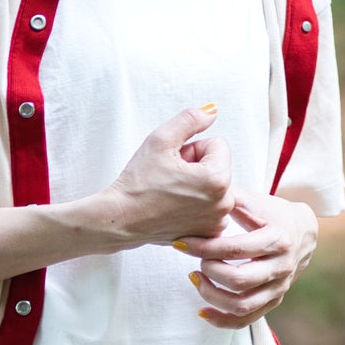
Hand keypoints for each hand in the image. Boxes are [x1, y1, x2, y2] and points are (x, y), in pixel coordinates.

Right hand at [101, 105, 236, 247]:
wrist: (121, 219)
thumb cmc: (138, 184)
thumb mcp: (161, 140)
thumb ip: (190, 119)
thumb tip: (211, 111)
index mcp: (217, 179)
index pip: (217, 144)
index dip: (192, 148)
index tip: (174, 162)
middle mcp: (223, 203)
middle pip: (217, 166)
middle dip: (196, 167)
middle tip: (169, 178)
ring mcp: (217, 221)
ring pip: (214, 187)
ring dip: (197, 186)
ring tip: (170, 194)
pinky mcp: (209, 233)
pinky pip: (211, 206)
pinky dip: (197, 205)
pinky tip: (175, 208)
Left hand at [176, 192, 318, 327]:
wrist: (303, 231)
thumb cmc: (272, 213)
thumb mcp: (255, 201)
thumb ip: (228, 198)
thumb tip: (199, 194)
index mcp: (278, 239)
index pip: (235, 249)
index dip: (203, 247)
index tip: (180, 243)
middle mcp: (282, 266)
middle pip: (239, 281)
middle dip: (209, 272)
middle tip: (195, 261)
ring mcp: (279, 287)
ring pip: (242, 305)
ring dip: (212, 295)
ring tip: (195, 278)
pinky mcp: (273, 301)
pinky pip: (246, 320)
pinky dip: (222, 320)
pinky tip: (202, 311)